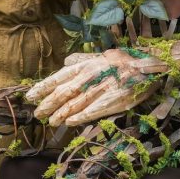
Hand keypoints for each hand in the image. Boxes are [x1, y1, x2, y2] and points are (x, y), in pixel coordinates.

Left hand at [25, 49, 160, 126]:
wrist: (149, 66)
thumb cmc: (123, 62)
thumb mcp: (100, 56)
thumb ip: (82, 59)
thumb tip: (65, 63)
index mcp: (86, 65)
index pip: (59, 77)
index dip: (43, 87)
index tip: (30, 96)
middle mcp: (90, 76)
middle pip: (64, 92)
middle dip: (48, 104)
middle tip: (37, 114)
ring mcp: (102, 89)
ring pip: (76, 103)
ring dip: (60, 114)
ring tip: (50, 121)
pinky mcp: (114, 100)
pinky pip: (93, 110)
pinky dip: (80, 117)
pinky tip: (70, 122)